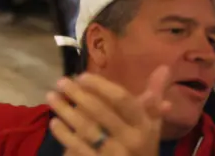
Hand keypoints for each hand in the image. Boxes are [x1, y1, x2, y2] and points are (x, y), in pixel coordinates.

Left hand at [48, 66, 170, 155]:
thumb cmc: (142, 147)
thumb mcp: (151, 124)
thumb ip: (154, 97)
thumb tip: (164, 66)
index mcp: (143, 126)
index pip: (123, 100)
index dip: (101, 86)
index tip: (82, 76)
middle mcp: (130, 140)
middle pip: (100, 112)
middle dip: (78, 95)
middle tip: (60, 81)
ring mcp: (113, 155)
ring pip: (85, 129)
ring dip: (65, 111)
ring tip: (50, 96)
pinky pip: (78, 148)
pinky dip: (64, 135)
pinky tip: (54, 122)